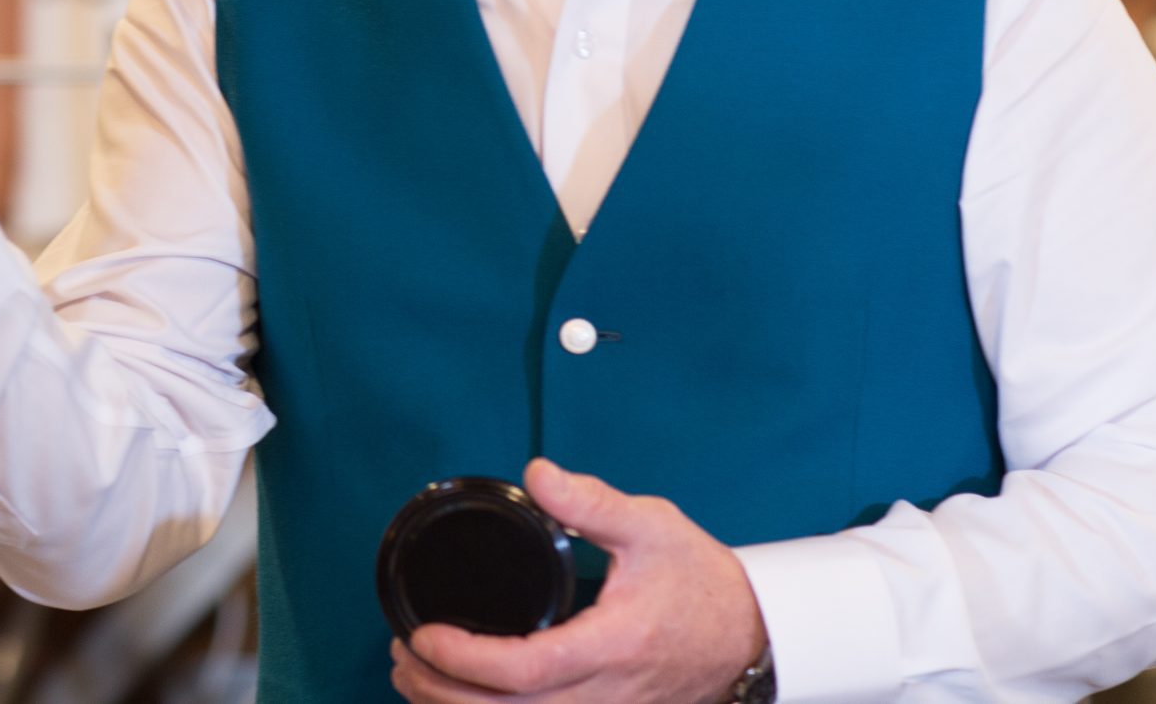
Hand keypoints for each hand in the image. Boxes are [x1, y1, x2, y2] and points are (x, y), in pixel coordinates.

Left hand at [391, 459, 766, 703]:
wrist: (754, 635)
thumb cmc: (701, 580)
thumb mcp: (652, 526)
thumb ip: (591, 502)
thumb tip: (536, 473)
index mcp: (612, 646)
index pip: (524, 669)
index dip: (464, 659)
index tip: (422, 634)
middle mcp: (607, 695)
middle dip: (442, 693)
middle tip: (401, 656)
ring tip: (415, 677)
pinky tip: (460, 700)